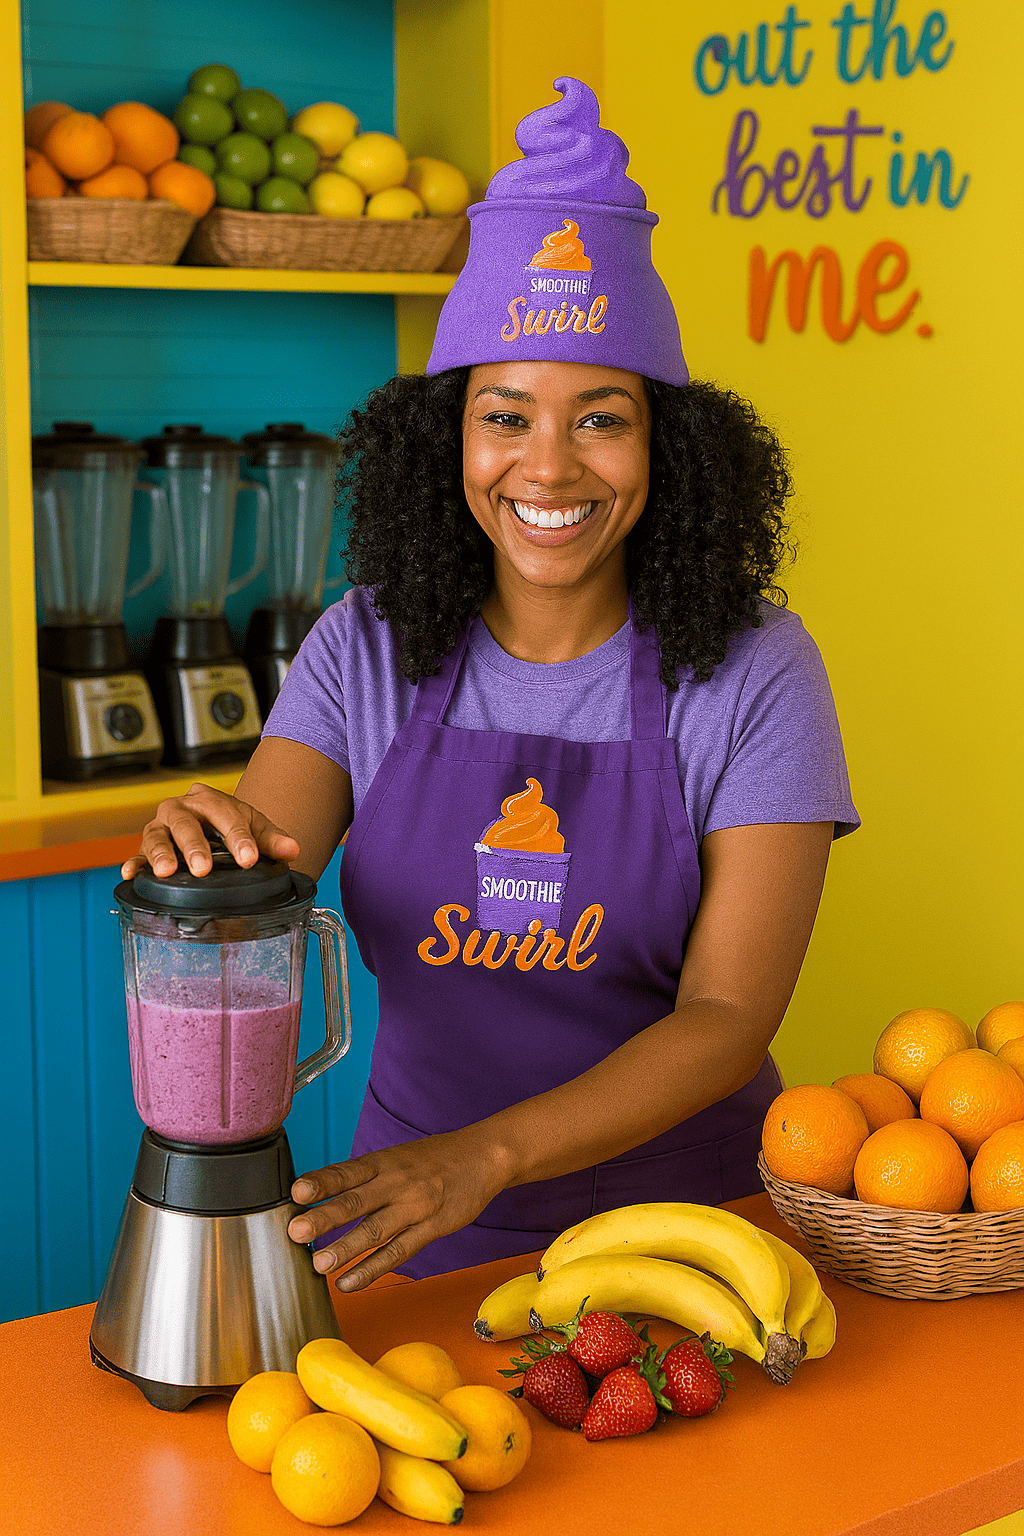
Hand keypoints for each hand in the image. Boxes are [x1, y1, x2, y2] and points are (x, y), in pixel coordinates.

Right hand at [120, 782, 299, 879]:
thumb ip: (273, 839)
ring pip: (157, 836)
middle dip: (194, 846)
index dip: (238, 839)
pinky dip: (134, 864)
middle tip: (203, 868)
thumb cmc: (231, 823)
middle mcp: (181, 809)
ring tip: (168, 871)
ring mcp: (161, 828)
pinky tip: (131, 874)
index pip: (226, 817)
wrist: (212, 822)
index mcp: (211, 800)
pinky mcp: (147, 848)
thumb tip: (292, 850)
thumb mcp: (254, 826)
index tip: (249, 859)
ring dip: (161, 853)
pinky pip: (136, 855)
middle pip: (184, 823)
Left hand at [286, 1131, 511, 1289]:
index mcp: (383, 1162)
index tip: (296, 1192)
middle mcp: (397, 1183)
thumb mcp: (396, 1157)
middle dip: (325, 1217)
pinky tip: (350, 1282)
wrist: (484, 1156)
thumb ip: (363, 1177)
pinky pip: (399, 1251)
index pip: (347, 1171)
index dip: (322, 1182)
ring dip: (346, 1249)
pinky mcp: (433, 1228)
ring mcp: (416, 1207)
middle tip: (296, 1232)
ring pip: (376, 1230)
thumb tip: (320, 1196)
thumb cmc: (433, 1159)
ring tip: (319, 1265)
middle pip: (357, 1201)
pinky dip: (373, 1269)